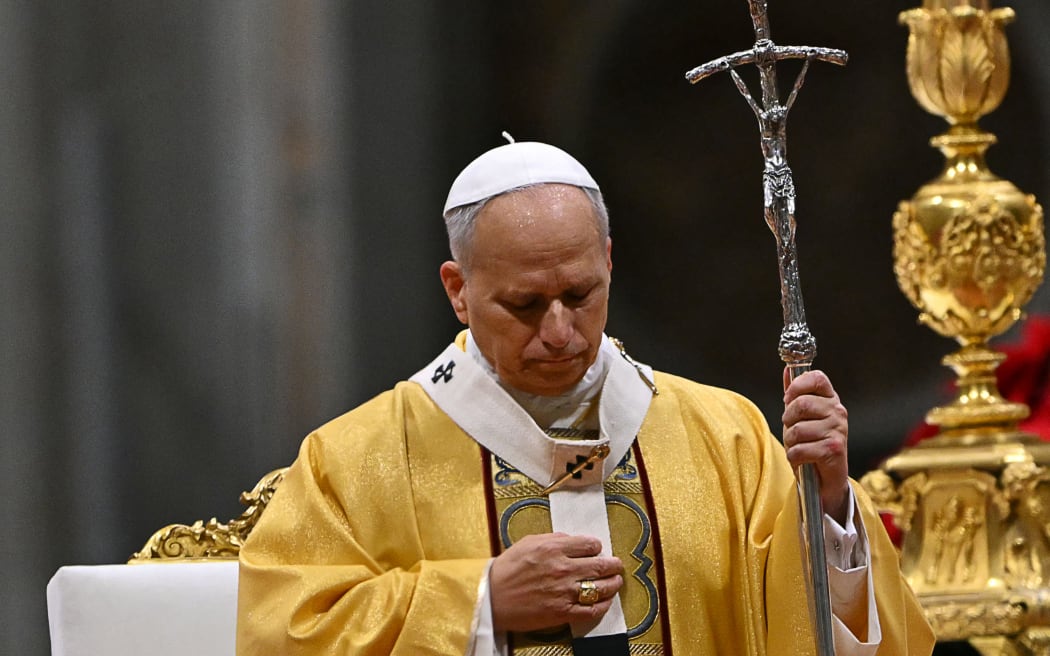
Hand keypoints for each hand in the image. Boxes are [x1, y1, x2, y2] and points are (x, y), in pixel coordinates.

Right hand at [489, 532, 623, 632]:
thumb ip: (553, 538)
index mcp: (554, 548)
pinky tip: (606, 601)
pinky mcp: (563, 612)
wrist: (492, 598)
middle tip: (617, 565)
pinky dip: (603, 605)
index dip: (596, 546)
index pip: (589, 544)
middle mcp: (563, 569)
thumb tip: (572, 540)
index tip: (597, 549)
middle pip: (600, 565)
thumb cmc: (507, 569)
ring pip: (601, 587)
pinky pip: (591, 610)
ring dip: (613, 584)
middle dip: (613, 565)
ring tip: (617, 581)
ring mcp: (564, 592)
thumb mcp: (528, 542)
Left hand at [782, 369, 849, 523]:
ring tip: (800, 447)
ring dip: (790, 442)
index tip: (789, 400)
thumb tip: (787, 370)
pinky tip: (803, 460)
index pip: (817, 378)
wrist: (825, 479)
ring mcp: (838, 430)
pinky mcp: (834, 450)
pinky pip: (799, 450)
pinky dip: (794, 457)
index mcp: (830, 399)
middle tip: (793, 431)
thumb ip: (794, 394)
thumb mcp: (800, 417)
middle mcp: (838, 411)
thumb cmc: (811, 443)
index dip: (797, 386)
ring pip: (797, 430)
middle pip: (801, 404)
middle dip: (788, 420)